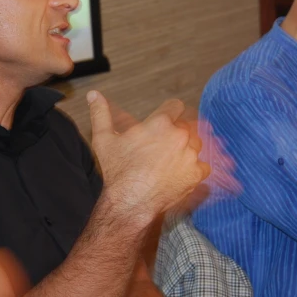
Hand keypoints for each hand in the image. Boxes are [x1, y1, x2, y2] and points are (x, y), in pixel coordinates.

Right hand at [87, 91, 209, 218]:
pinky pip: (204, 165)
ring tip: (171, 160)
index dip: (169, 113)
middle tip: (162, 147)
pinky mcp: (197, 174)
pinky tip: (180, 174)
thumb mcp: (104, 139)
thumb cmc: (117, 171)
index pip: (176, 106)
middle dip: (176, 133)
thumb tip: (93, 94)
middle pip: (186, 125)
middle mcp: (179, 135)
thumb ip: (100, 113)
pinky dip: (195, 169)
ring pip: (196, 143)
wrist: (130, 202)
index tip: (164, 122)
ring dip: (187, 148)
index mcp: (160, 123)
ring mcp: (190, 155)